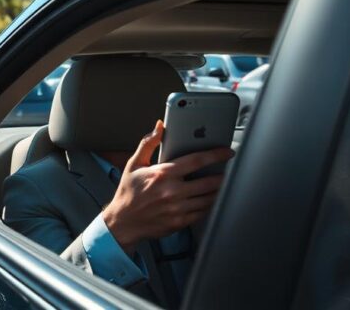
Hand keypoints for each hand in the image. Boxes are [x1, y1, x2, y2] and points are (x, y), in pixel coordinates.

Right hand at [101, 120, 233, 253]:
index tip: (226, 152)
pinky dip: (209, 205)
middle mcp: (172, 191)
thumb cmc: (128, 192)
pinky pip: (203, 212)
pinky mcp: (180, 222)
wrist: (123, 222)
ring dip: (217, 190)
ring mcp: (178, 208)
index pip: (196, 161)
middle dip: (222, 175)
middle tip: (226, 171)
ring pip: (209, 198)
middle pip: (209, 181)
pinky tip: (208, 199)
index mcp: (162, 174)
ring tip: (219, 185)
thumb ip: (147, 143)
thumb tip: (159, 127)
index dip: (215, 155)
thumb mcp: (134, 164)